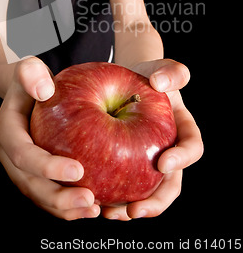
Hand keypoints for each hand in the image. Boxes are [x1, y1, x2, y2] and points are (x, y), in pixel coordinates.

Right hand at [0, 56, 100, 219]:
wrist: (30, 92)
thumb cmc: (34, 79)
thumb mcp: (30, 68)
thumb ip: (31, 73)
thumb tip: (44, 91)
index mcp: (5, 130)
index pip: (24, 155)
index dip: (48, 167)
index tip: (79, 170)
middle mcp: (8, 155)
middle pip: (30, 184)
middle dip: (58, 197)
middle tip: (90, 200)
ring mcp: (19, 169)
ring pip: (39, 196)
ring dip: (64, 208)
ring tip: (94, 209)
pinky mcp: (33, 176)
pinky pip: (48, 196)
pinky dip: (67, 207)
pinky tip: (93, 208)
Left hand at [101, 59, 203, 219]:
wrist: (131, 82)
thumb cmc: (149, 76)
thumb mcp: (161, 69)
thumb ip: (171, 71)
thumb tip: (161, 82)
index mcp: (184, 131)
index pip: (192, 148)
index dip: (182, 159)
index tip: (163, 163)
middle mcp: (169, 151)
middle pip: (169, 185)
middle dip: (155, 202)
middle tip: (135, 209)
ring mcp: (147, 162)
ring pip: (144, 192)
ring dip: (130, 208)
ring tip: (110, 214)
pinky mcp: (125, 166)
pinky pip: (120, 185)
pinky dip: (109, 195)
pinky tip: (91, 198)